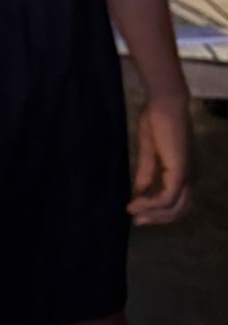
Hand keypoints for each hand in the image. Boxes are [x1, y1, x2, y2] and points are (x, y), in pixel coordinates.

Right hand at [129, 94, 191, 225]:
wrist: (165, 102)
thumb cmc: (156, 120)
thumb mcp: (148, 151)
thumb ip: (146, 172)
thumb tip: (139, 193)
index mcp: (182, 171)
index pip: (176, 201)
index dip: (158, 211)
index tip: (135, 213)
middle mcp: (189, 177)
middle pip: (179, 210)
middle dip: (157, 219)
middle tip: (136, 222)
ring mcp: (186, 175)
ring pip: (175, 208)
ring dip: (154, 215)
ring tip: (134, 213)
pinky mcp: (179, 171)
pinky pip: (168, 198)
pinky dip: (151, 204)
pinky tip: (135, 202)